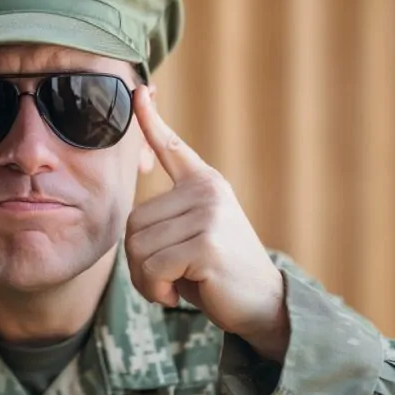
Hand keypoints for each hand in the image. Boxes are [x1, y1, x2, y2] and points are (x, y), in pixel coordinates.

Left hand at [125, 85, 288, 360]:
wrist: (261, 304)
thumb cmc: (216, 271)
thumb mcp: (193, 235)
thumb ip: (168, 218)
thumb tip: (133, 219)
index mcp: (204, 183)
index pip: (171, 148)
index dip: (150, 121)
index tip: (138, 91)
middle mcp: (207, 191)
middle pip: (132, 222)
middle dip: (139, 261)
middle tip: (165, 276)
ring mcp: (208, 215)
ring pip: (138, 248)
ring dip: (146, 278)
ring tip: (172, 284)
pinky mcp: (206, 244)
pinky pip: (152, 267)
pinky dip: (155, 289)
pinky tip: (177, 295)